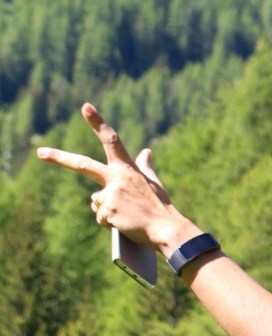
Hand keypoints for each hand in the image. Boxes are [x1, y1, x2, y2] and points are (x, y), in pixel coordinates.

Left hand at [37, 104, 186, 252]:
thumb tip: (146, 151)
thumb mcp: (153, 182)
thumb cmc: (161, 207)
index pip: (111, 139)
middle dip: (59, 157)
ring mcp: (111, 193)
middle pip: (82, 164)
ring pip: (96, 201)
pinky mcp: (108, 211)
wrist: (167, 229)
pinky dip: (109, 225)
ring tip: (127, 216)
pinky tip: (125, 225)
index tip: (86, 106)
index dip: (98, 122)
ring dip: (106, 211)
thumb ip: (144, 166)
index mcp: (127, 168)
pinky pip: (100, 219)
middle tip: (40, 152)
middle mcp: (116, 177)